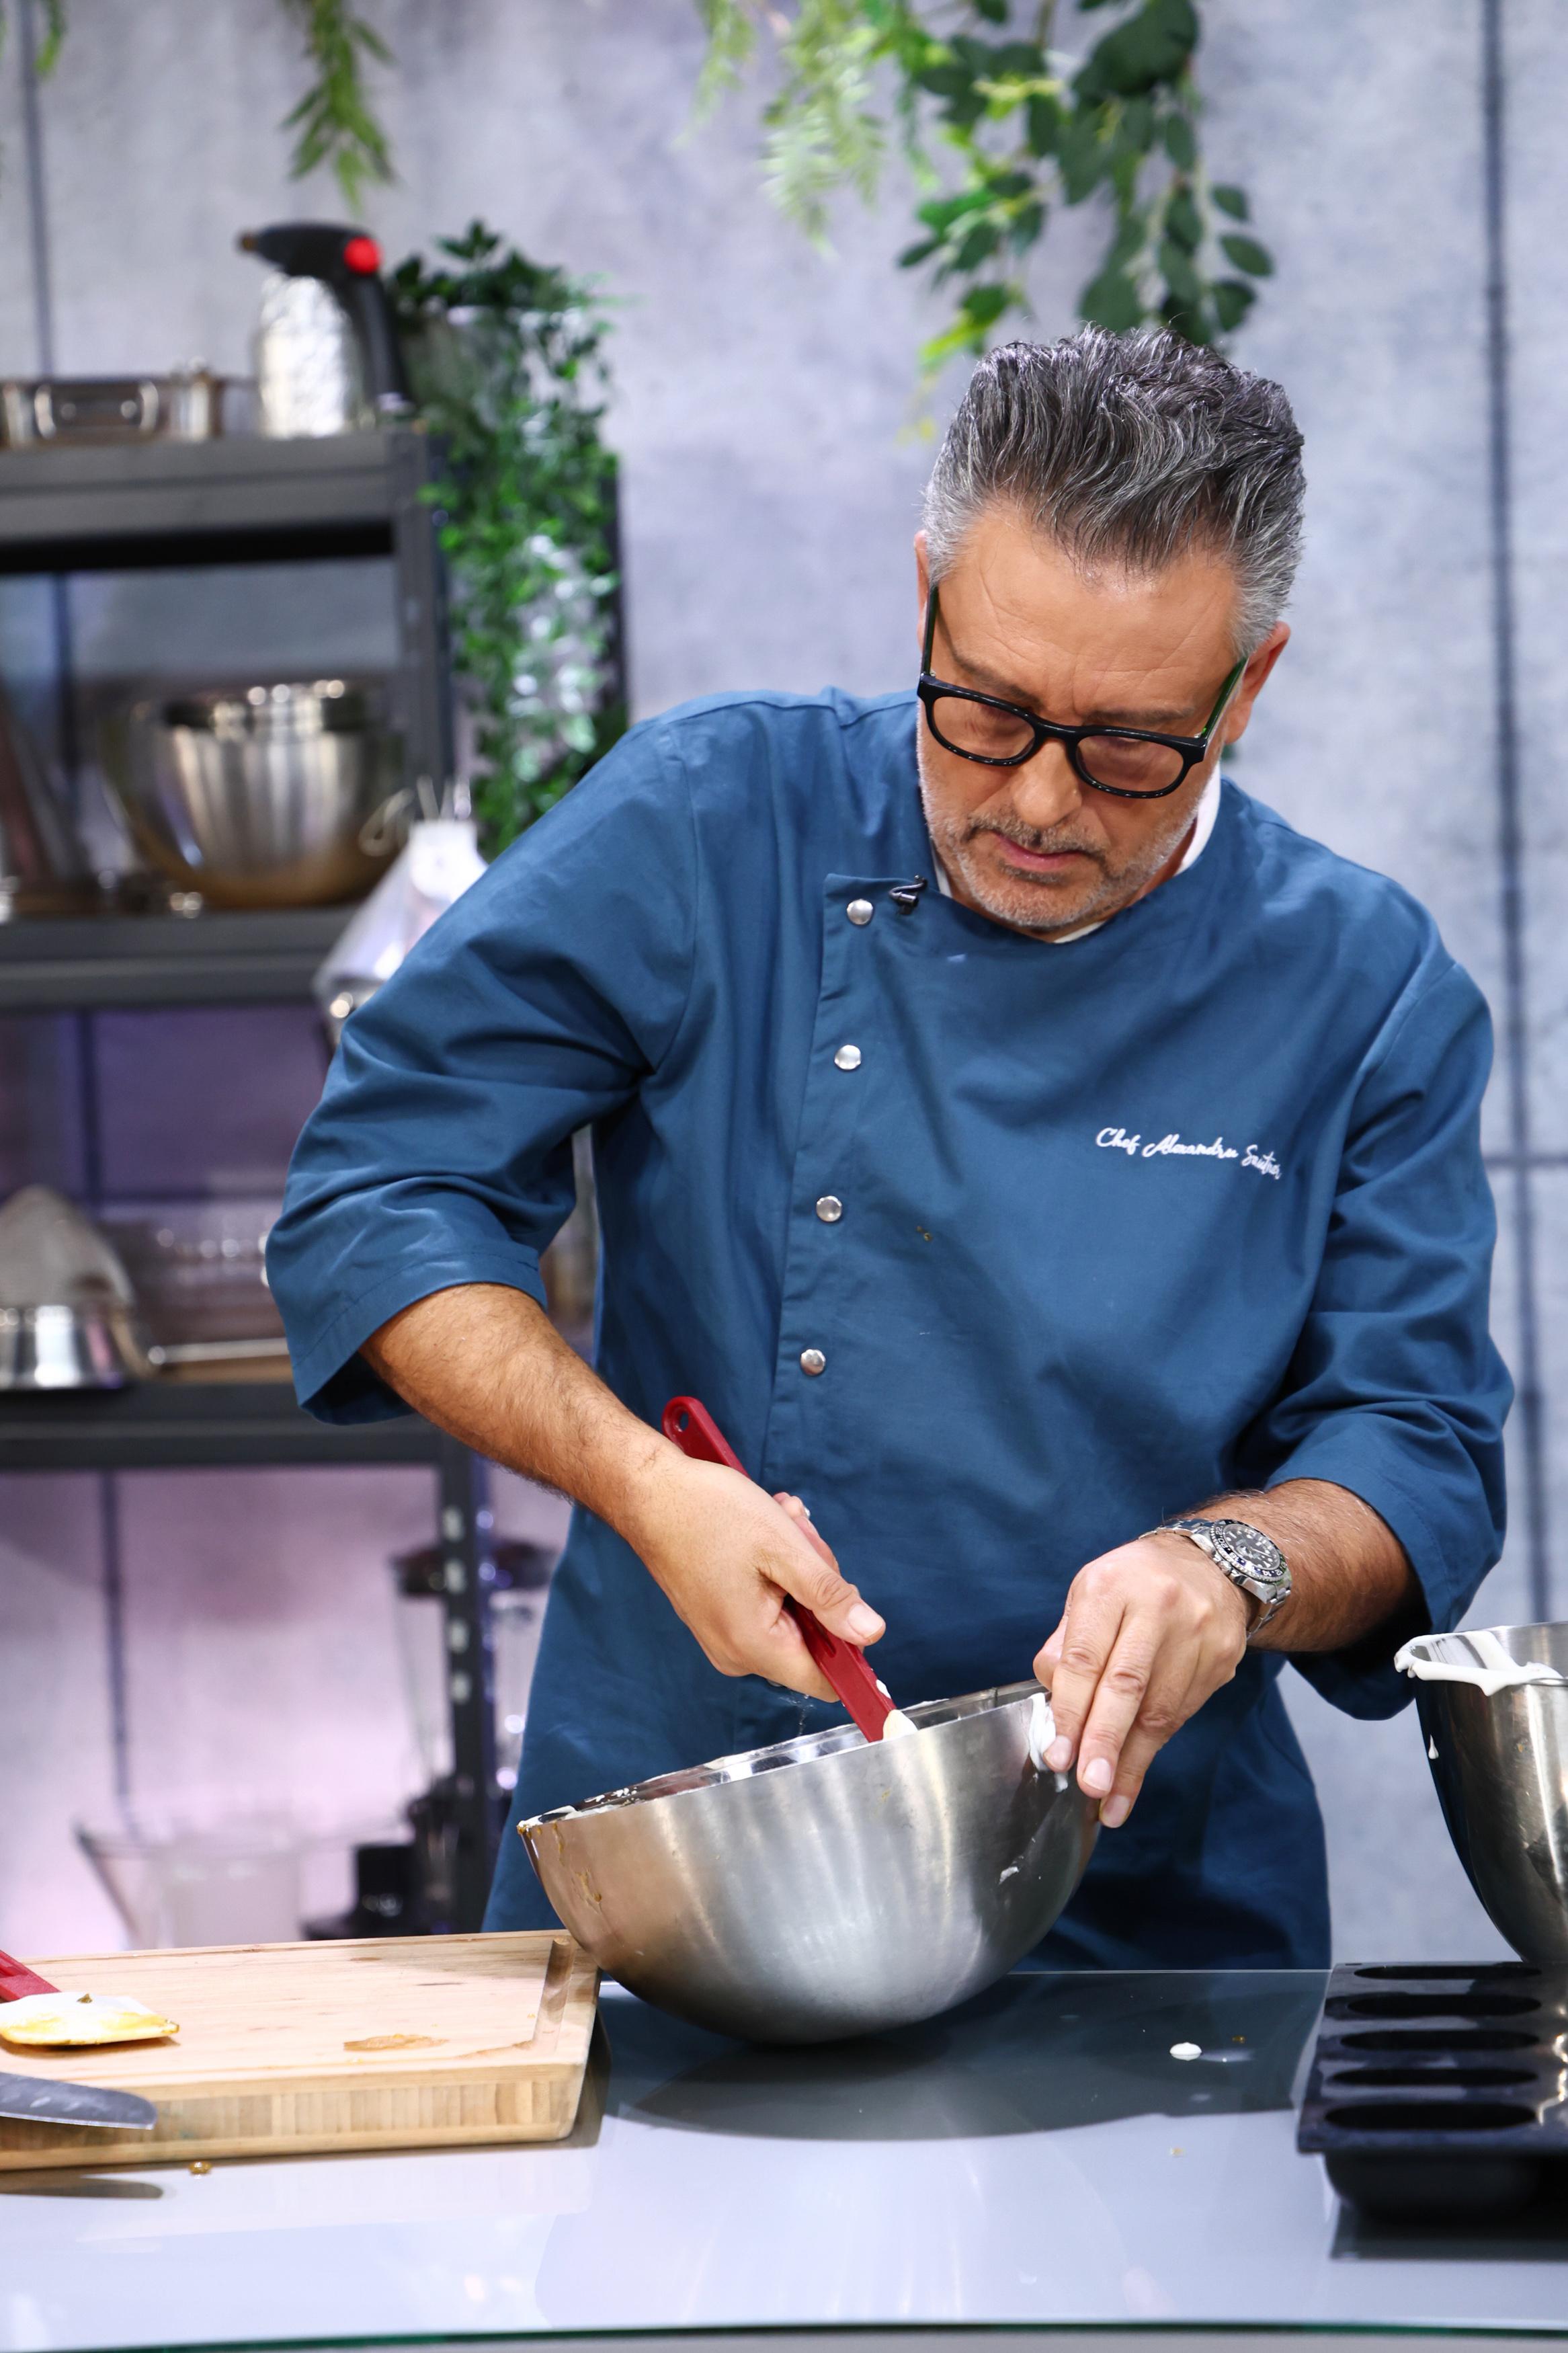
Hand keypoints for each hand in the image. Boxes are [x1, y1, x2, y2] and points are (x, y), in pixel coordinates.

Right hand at [628, 1453, 883, 1700]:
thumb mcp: (783, 1548)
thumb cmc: (710, 1513)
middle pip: (812, 1637)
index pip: (824, 1680)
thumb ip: (828, 1596)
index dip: (851, 1649)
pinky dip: (774, 1567)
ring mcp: (723, 1635)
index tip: (847, 1599)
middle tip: (798, 1537)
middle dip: (817, 1584)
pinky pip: (767, 1602)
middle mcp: (736, 1653)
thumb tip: (871, 1634)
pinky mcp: (718, 1615)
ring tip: (777, 1523)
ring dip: (796, 1567)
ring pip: (792, 1612)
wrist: (649, 1493)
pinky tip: (762, 1532)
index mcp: (753, 1646)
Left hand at [1033, 1532, 1248, 1827]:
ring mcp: (1195, 1634)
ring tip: (1107, 1799)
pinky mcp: (1220, 1660)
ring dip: (1130, 1761)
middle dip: (1105, 1741)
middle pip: (1127, 1686)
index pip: (1086, 1657)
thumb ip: (1066, 1645)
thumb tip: (1053, 1699)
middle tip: (1088, 1784)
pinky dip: (1153, 1749)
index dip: (1071, 1710)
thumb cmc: (1135, 1584)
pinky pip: (1181, 1714)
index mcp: (1111, 1586)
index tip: (1059, 1753)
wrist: (1212, 1566)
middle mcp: (1156, 1607)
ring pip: (1159, 1710)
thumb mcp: (1089, 1594)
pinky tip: (1133, 1775)